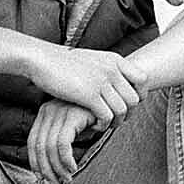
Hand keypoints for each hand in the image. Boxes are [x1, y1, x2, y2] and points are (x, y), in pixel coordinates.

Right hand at [25, 43, 141, 126]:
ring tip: (103, 124)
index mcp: (113, 59)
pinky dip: (103, 124)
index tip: (125, 102)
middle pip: (134, 99)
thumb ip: (106, 68)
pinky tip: (93, 124)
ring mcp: (101, 82)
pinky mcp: (89, 95)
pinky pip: (107, 116)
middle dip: (127, 113)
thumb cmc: (61, 62)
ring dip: (115, 122)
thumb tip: (115, 83)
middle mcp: (111, 70)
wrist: (41, 59)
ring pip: (123, 110)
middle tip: (115, 119)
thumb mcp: (90, 59)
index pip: (142, 79)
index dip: (138, 94)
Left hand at [26, 99, 98, 183]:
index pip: (32, 141)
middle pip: (39, 146)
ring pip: (50, 147)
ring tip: (67, 179)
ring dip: (57, 167)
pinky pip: (62, 143)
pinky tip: (73, 168)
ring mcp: (59, 111)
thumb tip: (51, 172)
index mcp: (45, 113)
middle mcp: (49, 110)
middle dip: (45, 169)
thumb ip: (61, 143)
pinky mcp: (72, 115)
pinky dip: (66, 159)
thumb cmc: (93, 119)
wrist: (112, 101)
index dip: (35, 162)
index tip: (41, 178)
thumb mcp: (73, 129)